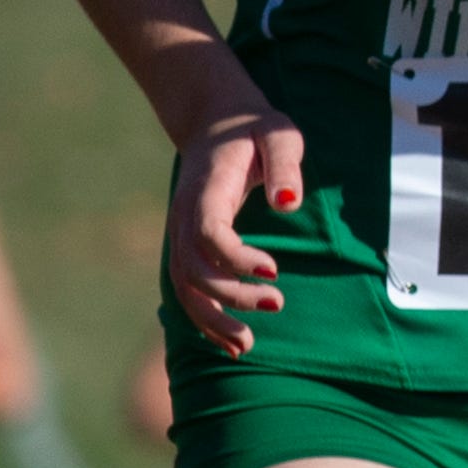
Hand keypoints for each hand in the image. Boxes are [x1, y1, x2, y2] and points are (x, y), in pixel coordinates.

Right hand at [168, 103, 302, 359]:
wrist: (215, 121)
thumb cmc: (255, 129)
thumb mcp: (278, 134)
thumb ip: (285, 164)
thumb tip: (287, 204)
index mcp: (206, 191)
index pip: (208, 234)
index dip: (236, 258)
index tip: (275, 270)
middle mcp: (184, 217)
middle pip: (193, 270)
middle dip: (231, 296)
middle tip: (277, 304)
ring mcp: (180, 234)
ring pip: (184, 289)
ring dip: (212, 320)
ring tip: (246, 346)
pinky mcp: (186, 246)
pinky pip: (186, 290)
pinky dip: (203, 320)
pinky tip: (230, 343)